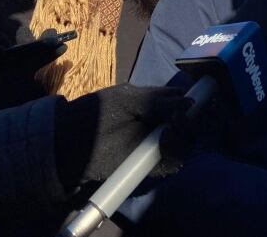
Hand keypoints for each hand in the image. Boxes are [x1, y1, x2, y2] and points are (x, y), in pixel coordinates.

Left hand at [54, 83, 193, 188]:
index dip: (195, 100)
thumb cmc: (98, 113)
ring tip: (170, 129)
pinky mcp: (153, 166)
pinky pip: (174, 162)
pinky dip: (173, 152)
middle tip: (180, 118)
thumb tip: (190, 102)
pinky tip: (164, 141)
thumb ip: (158, 100)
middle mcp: (163, 125)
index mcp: (159, 105)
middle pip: (191, 123)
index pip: (187, 101)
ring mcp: (159, 146)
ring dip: (184, 135)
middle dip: (191, 119)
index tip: (193, 101)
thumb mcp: (128, 99)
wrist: (71, 142)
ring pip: (186, 142)